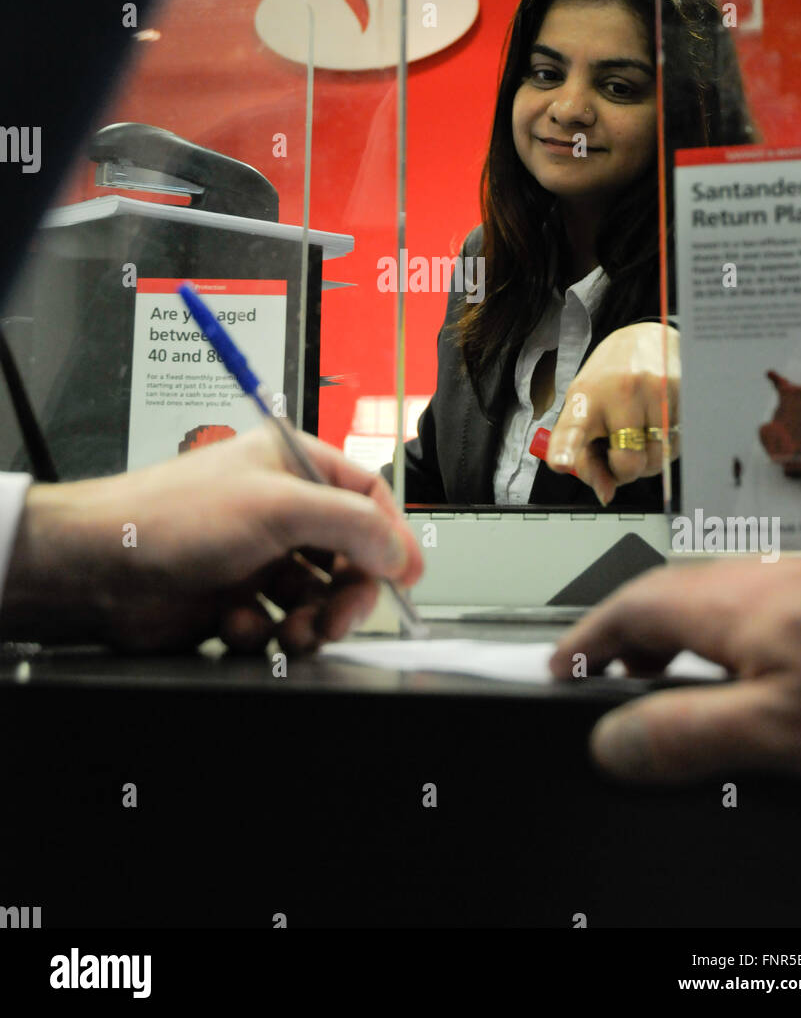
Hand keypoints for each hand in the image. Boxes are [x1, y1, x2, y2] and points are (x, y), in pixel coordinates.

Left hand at [2, 425, 422, 653]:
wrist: (99, 568)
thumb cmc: (171, 516)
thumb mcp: (278, 507)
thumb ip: (351, 525)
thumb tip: (400, 551)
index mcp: (292, 465)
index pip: (366, 496)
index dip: (390, 537)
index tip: (405, 576)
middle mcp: (278, 509)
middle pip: (347, 556)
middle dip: (347, 595)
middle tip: (338, 619)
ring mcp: (256, 556)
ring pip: (315, 599)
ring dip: (308, 622)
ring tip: (288, 632)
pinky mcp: (235, 598)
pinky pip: (276, 625)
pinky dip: (262, 633)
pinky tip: (236, 624)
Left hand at [544, 322, 679, 504]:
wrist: (646, 338)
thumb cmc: (608, 381)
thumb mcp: (586, 411)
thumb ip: (588, 457)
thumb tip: (606, 493)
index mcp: (585, 397)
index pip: (573, 428)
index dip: (567, 449)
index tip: (560, 462)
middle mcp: (619, 392)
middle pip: (628, 462)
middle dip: (625, 471)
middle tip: (620, 453)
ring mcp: (653, 391)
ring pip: (657, 459)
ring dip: (648, 460)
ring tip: (639, 433)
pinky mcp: (681, 393)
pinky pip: (677, 444)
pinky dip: (666, 445)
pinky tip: (657, 422)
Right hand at [549, 556, 800, 785]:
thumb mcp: (783, 729)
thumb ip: (690, 734)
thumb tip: (612, 745)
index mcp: (730, 604)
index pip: (625, 609)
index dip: (582, 643)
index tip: (554, 669)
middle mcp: (759, 578)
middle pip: (662, 594)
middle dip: (624, 638)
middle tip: (603, 682)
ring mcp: (797, 580)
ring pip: (708, 600)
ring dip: (674, 638)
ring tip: (670, 688)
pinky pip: (748, 607)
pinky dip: (720, 639)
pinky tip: (749, 675)